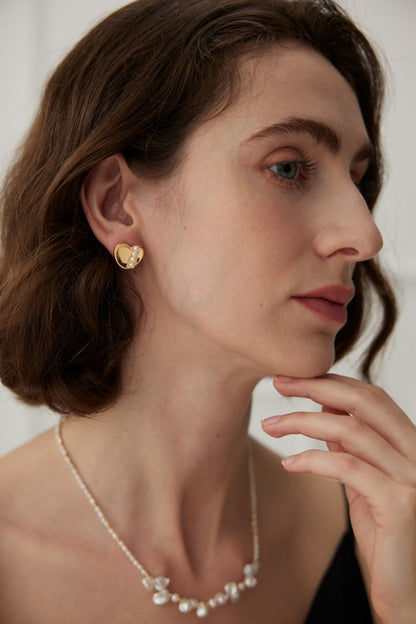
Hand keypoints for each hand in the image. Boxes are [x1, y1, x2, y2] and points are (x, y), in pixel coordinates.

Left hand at [261, 374, 415, 623]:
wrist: (410, 594)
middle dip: (317, 386)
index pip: (373, 397)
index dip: (332, 382)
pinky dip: (312, 460)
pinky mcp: (401, 506)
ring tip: (270, 425)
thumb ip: (352, 449)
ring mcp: (413, 479)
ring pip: (351, 431)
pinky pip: (348, 468)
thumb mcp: (365, 485)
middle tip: (278, 382)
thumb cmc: (386, 539)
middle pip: (365, 401)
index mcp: (411, 445)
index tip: (294, 377)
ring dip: (302, 422)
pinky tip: (289, 463)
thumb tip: (327, 412)